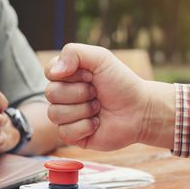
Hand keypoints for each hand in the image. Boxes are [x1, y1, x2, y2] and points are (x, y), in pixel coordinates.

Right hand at [45, 43, 174, 149]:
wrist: (140, 110)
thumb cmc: (121, 83)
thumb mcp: (101, 58)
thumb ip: (73, 53)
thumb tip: (53, 72)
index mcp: (67, 75)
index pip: (50, 72)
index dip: (70, 75)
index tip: (90, 75)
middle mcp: (63, 95)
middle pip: (51, 93)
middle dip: (79, 93)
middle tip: (97, 93)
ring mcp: (66, 116)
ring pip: (55, 114)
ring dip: (83, 110)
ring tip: (98, 108)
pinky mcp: (72, 136)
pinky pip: (64, 132)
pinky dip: (85, 127)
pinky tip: (97, 123)